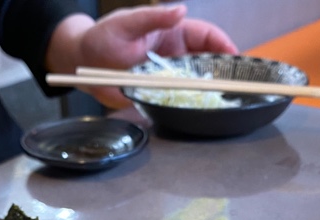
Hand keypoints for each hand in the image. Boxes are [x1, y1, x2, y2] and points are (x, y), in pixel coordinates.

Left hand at [47, 4, 237, 107]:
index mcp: (173, 32)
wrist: (81, 64)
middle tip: (238, 83)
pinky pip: (180, 99)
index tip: (235, 58)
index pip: (206, 36)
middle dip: (225, 70)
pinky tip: (203, 110)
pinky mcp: (159, 93)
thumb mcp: (126, 23)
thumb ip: (152, 18)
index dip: (223, 45)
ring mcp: (168, 75)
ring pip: (198, 82)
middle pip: (209, 61)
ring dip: (212, 89)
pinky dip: (193, 103)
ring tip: (228, 98)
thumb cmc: (101, 38)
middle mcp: (175, 54)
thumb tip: (180, 10)